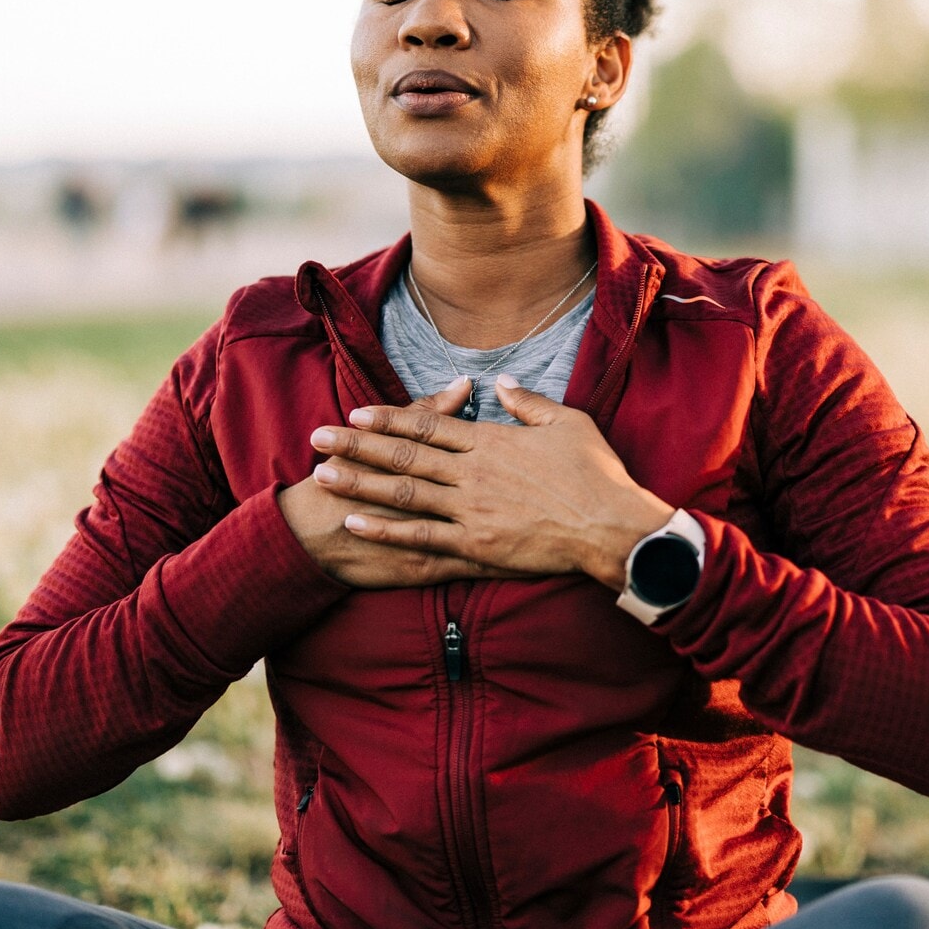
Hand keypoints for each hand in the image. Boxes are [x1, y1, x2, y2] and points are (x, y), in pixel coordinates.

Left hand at [306, 374, 673, 591]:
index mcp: (490, 441)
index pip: (428, 424)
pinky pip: (421, 536)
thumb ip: (528, 402)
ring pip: (403, 491)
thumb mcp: (568, 423)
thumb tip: (501, 382)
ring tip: (323, 476)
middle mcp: (471, 472)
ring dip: (359, 482)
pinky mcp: (475, 545)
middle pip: (403, 453)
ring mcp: (470, 509)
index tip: (357, 413)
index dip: (389, 418)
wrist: (611, 525)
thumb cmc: (596, 474)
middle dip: (356, 445)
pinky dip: (385, 529)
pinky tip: (355, 523)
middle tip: (317, 437)